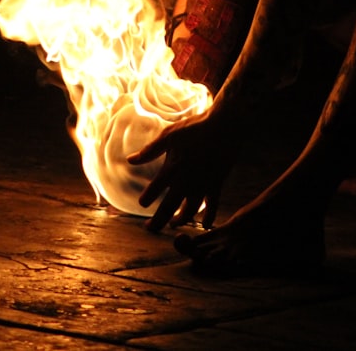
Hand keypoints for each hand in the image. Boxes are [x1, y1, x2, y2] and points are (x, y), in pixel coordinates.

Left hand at [126, 105, 238, 232]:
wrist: (225, 127)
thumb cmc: (195, 128)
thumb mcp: (169, 135)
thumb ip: (150, 150)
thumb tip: (130, 160)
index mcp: (172, 169)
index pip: (154, 190)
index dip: (146, 199)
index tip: (142, 204)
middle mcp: (186, 181)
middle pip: (169, 208)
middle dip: (158, 220)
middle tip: (149, 228)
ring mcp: (202, 185)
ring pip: (189, 211)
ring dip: (180, 220)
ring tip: (173, 224)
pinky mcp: (216, 184)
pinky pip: (212, 206)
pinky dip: (209, 217)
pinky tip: (205, 226)